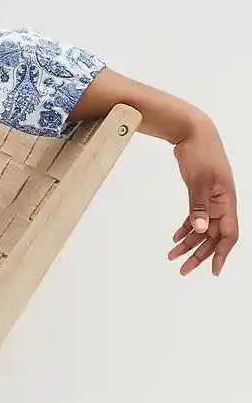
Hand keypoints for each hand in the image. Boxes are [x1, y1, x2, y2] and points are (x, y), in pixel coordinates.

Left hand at [169, 116, 238, 275]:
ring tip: (172, 256)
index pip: (229, 234)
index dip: (222, 253)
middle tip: (183, 269)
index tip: (214, 270)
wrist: (193, 132)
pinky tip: (175, 238)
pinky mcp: (200, 194)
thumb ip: (199, 205)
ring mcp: (211, 200)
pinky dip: (186, 228)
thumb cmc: (201, 152)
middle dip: (199, 254)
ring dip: (189, 243)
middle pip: (213, 236)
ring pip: (202, 228)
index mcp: (227, 201)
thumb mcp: (199, 180)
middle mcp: (221, 204)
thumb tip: (200, 229)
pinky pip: (195, 217)